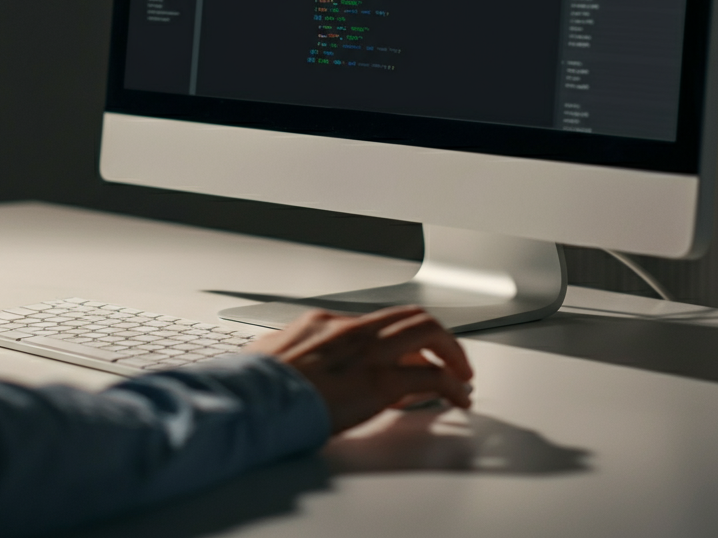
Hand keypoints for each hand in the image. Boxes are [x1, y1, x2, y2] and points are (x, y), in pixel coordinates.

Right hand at [246, 305, 472, 432]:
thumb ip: (286, 349)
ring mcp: (367, 353)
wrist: (255, 397)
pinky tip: (457, 400)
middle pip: (411, 316)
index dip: (400, 340)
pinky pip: (431, 377)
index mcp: (326, 322)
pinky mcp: (379, 382)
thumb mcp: (269, 352)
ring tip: (463, 375)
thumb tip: (281, 354)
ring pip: (428, 333)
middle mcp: (353, 330)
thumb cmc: (257, 382)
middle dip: (438, 335)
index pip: (378, 322)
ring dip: (453, 353)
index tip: (410, 357)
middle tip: (452, 356)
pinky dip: (451, 387)